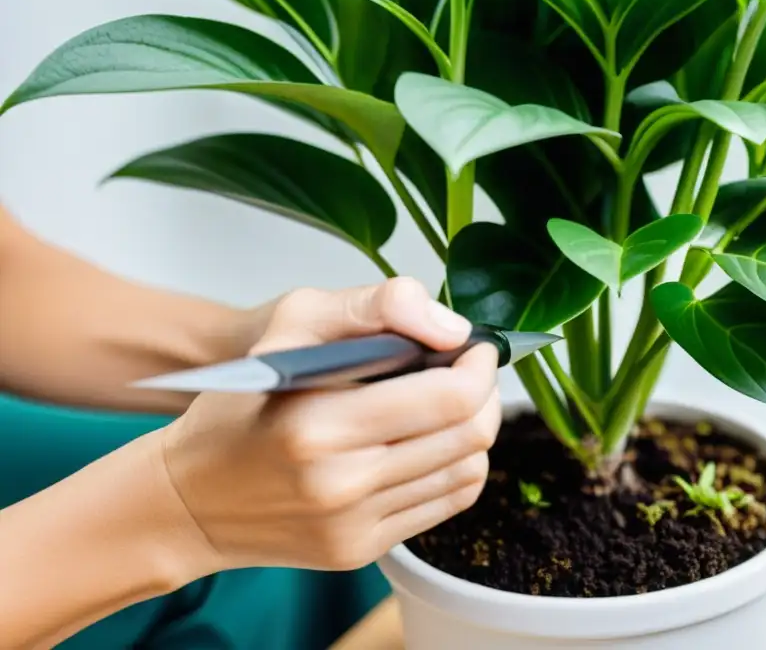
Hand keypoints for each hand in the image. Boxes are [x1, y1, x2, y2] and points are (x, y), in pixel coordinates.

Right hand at [158, 277, 500, 575]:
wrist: (190, 495)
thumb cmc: (242, 398)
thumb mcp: (296, 321)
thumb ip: (377, 306)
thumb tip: (452, 329)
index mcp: (319, 423)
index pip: (449, 398)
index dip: (479, 367)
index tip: (475, 347)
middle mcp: (341, 484)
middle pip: (468, 436)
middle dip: (484, 394)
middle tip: (470, 371)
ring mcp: (353, 525)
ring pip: (467, 472)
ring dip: (474, 431)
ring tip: (450, 405)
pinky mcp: (360, 550)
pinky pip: (445, 505)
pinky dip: (455, 467)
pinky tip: (431, 443)